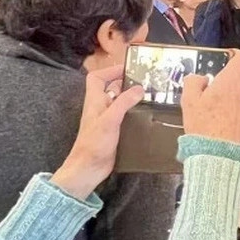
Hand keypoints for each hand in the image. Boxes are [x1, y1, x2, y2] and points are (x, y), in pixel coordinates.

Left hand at [51, 66, 143, 199]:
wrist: (88, 169)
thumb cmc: (95, 143)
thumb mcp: (110, 120)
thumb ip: (124, 102)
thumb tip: (139, 88)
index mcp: (95, 101)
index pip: (97, 78)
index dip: (110, 71)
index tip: (128, 69)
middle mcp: (100, 107)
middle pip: (111, 88)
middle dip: (126, 82)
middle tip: (146, 81)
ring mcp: (107, 119)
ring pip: (119, 102)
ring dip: (132, 97)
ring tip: (150, 95)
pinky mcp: (114, 130)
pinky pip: (125, 115)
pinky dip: (135, 112)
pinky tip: (147, 114)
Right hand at [181, 50, 239, 142]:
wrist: (219, 153)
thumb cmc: (205, 128)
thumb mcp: (189, 101)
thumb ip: (193, 82)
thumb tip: (198, 78)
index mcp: (230, 81)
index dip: (234, 53)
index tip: (226, 55)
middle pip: (238, 74)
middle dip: (225, 76)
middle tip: (210, 84)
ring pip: (238, 90)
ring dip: (227, 92)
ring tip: (210, 103)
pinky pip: (239, 104)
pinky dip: (230, 105)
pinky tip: (216, 115)